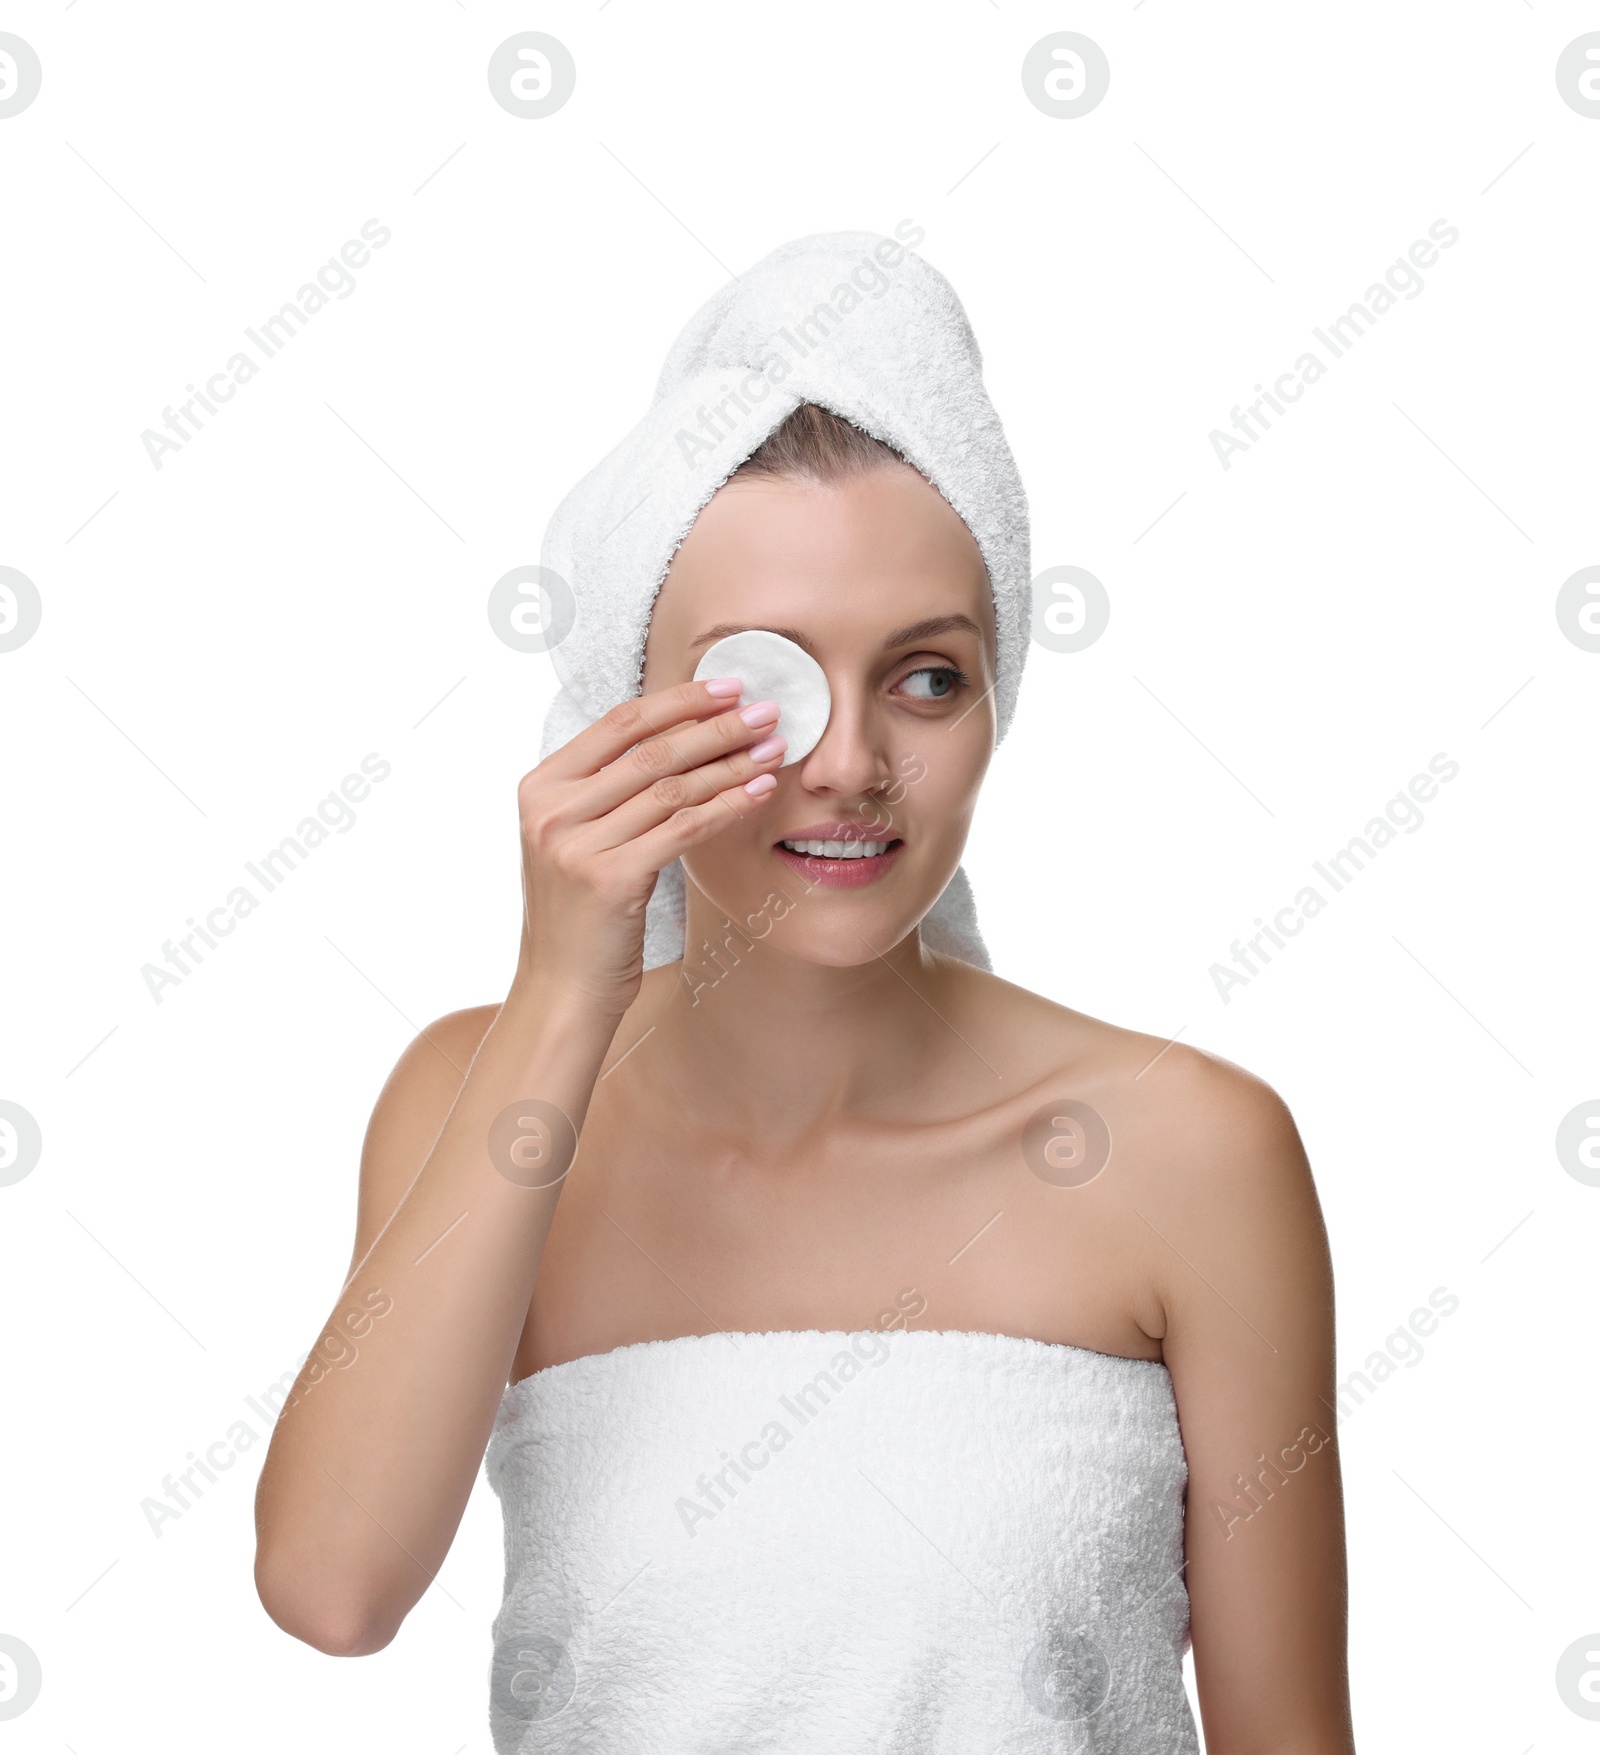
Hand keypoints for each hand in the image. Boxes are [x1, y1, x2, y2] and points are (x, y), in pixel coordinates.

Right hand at [510, 678, 783, 1017]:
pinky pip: (683, 829)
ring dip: (731, 764)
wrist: (562, 988)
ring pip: (672, 788)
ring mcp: (576, 844)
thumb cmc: (583, 915)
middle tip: (766, 711)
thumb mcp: (577, 840)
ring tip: (773, 748)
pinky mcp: (609, 878)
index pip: (619, 724)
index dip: (678, 700)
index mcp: (540, 787)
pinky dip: (726, 806)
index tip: (728, 686)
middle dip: (716, 727)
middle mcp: (552, 810)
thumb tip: (680, 737)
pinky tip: (758, 794)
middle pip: (651, 751)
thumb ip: (607, 791)